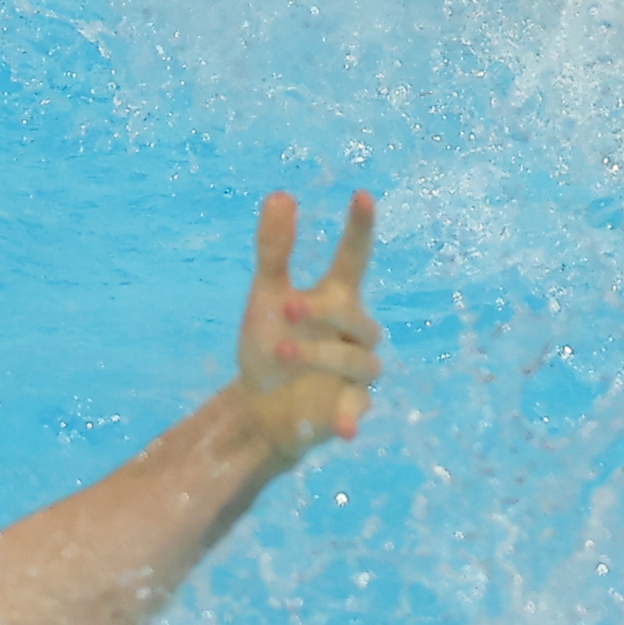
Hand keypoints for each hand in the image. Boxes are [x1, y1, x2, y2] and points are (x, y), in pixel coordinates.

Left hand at [229, 190, 382, 463]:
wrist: (261, 408)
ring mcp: (355, 372)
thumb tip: (280, 194)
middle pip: (354, 316)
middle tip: (285, 307)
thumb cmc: (271, 344)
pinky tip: (343, 430)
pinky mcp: (350, 408)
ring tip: (279, 353)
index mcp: (336, 298)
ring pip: (356, 361)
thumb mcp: (266, 297)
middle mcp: (353, 333)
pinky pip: (358, 411)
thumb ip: (274, 250)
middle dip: (322, 311)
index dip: (359, 229)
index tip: (362, 195)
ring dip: (319, 356)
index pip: (355, 259)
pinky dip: (352, 419)